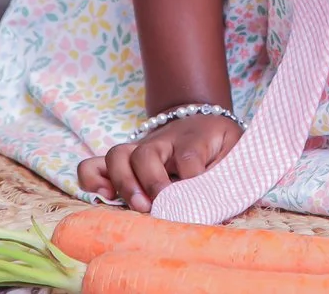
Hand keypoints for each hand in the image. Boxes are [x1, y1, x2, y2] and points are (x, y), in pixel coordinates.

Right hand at [78, 112, 242, 209]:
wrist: (202, 122)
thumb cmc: (219, 144)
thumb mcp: (236, 152)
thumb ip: (229, 174)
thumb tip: (219, 205)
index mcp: (196, 137)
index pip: (189, 155)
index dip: (190, 178)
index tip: (195, 199)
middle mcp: (163, 141)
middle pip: (147, 152)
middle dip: (151, 182)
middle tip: (159, 206)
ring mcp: (139, 149)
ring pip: (118, 154)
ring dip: (124, 183)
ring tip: (138, 207)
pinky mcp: (123, 161)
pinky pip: (94, 163)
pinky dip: (92, 179)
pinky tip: (103, 197)